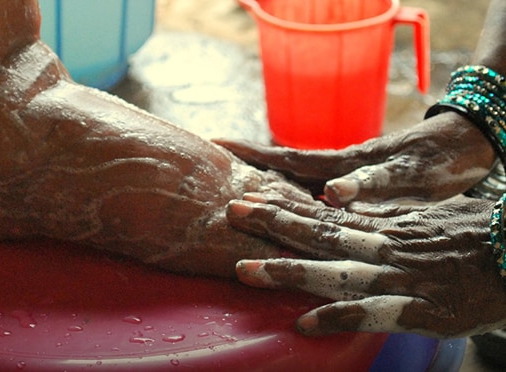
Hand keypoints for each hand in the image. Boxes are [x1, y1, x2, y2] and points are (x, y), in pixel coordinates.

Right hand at [214, 112, 495, 206]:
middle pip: (282, 170)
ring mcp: (344, 180)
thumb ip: (371, 184)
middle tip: (211, 170)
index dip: (252, 154)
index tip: (218, 145)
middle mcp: (336, 171)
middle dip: (247, 168)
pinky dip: (296, 201)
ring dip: (267, 187)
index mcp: (342, 166)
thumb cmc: (438, 160)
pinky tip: (288, 213)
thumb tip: (331, 194)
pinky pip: (316, 197)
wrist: (464, 148)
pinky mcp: (357, 191)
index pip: (287, 159)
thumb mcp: (407, 173)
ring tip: (236, 194)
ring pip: (297, 184)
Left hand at [226, 192, 505, 337]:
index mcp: (385, 226)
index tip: (250, 196)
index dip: (285, 207)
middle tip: (231, 210)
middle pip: (319, 232)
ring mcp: (398, 278)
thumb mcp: (424, 220)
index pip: (325, 214)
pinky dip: (336, 319)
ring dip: (287, 271)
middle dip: (272, 222)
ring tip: (244, 270)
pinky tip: (302, 324)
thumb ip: (385, 221)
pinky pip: (370, 315)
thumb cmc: (476, 237)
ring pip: (333, 271)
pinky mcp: (420, 311)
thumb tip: (349, 216)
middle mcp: (383, 247)